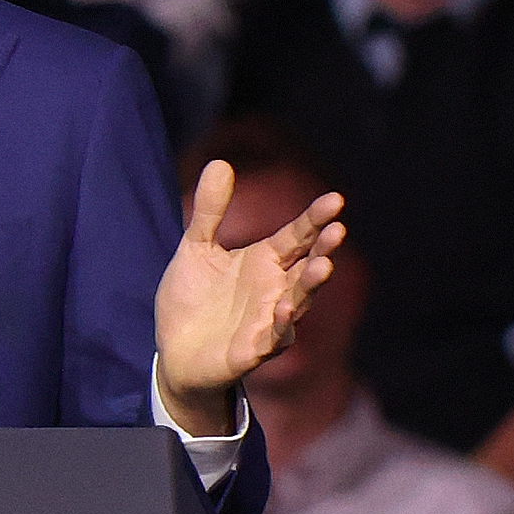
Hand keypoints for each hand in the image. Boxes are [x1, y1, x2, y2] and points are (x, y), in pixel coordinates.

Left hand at [155, 160, 344, 434]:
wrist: (174, 351)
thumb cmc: (192, 299)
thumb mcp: (196, 248)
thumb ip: (210, 211)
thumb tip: (220, 162)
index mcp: (265, 261)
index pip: (298, 236)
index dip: (315, 219)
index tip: (335, 200)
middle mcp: (275, 289)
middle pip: (306, 266)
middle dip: (323, 250)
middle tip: (339, 229)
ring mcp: (268, 320)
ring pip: (298, 301)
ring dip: (310, 285)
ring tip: (323, 266)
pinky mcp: (253, 350)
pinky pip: (272, 338)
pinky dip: (280, 325)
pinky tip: (284, 309)